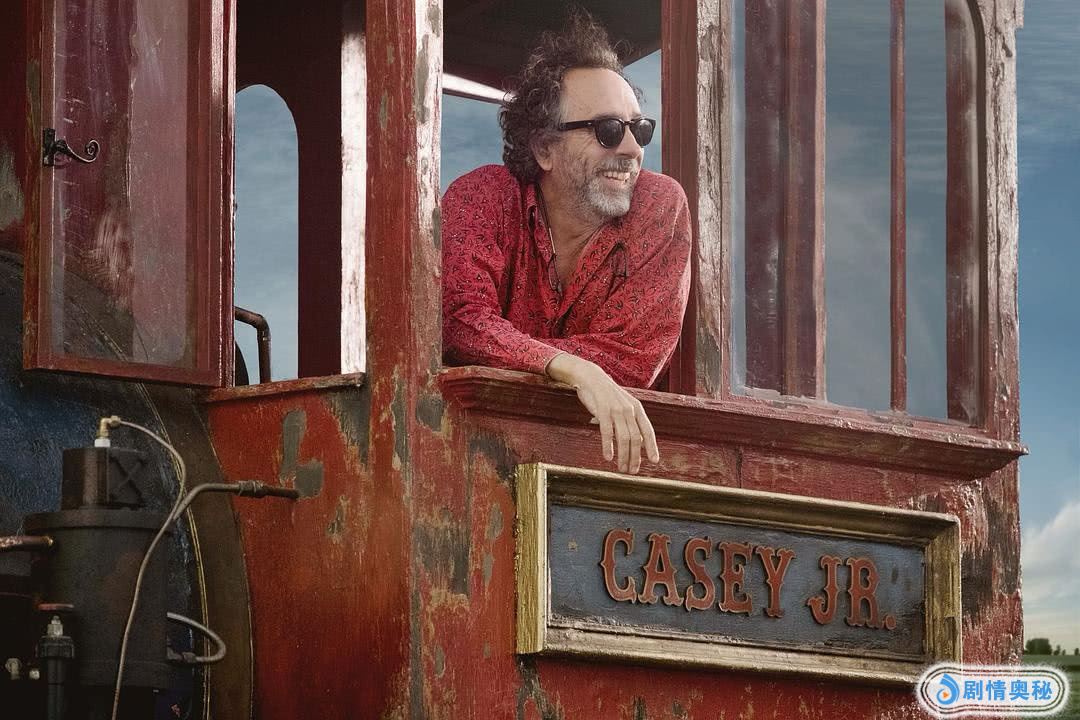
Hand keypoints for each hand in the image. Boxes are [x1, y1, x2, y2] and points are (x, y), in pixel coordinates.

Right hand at [545, 353, 659, 473]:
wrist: (591, 377)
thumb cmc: (607, 395)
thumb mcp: (624, 406)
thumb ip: (631, 422)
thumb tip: (639, 441)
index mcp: (637, 408)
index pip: (648, 430)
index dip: (652, 447)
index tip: (655, 461)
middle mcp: (629, 409)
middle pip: (636, 438)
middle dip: (635, 457)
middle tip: (632, 471)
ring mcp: (616, 410)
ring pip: (623, 438)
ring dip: (623, 455)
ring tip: (621, 468)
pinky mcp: (602, 410)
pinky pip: (607, 432)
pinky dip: (608, 446)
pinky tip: (608, 457)